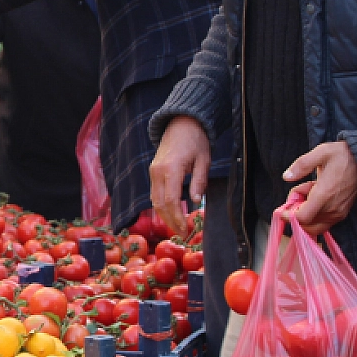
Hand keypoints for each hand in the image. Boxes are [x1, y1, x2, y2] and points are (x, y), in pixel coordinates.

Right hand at [150, 116, 210, 235]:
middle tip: (182, 233)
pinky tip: (171, 213)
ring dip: (164, 215)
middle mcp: (158, 172)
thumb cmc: (196, 140)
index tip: (185, 229)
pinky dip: (161, 206)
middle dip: (170, 221)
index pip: (171, 201)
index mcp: (171, 169)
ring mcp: (153, 172)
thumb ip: (199, 182)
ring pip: (154, 200)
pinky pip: (154, 193)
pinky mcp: (153, 171)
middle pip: (160, 204)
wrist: (181, 123)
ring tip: (177, 226)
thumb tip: (196, 202)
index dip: (177, 218)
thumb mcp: (203, 160)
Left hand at [283, 141, 356, 234]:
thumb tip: (286, 177)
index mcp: (324, 195)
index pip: (302, 218)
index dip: (288, 215)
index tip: (283, 206)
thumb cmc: (342, 155)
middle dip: (296, 213)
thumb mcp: (321, 152)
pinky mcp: (342, 214)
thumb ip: (302, 165)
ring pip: (314, 225)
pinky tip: (316, 196)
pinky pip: (323, 223)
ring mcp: (338, 214)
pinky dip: (314, 214)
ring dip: (306, 212)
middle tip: (298, 194)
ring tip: (308, 191)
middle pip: (306, 224)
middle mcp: (332, 209)